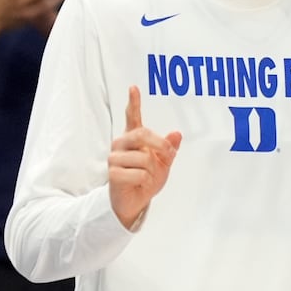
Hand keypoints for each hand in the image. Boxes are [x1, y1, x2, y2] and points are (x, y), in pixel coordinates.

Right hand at [108, 86, 180, 228]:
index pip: (132, 117)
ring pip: (144, 158)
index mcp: (133, 138)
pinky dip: (145, 182)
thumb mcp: (163, 164)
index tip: (133, 88)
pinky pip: (139, 174)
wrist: (134, 201)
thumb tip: (177, 134)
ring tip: (146, 177)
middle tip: (169, 154)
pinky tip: (139, 184)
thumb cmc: (146, 179)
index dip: (133, 102)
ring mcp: (115, 157)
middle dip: (160, 145)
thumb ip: (169, 149)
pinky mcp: (113, 173)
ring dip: (152, 171)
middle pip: (142, 134)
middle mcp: (121, 144)